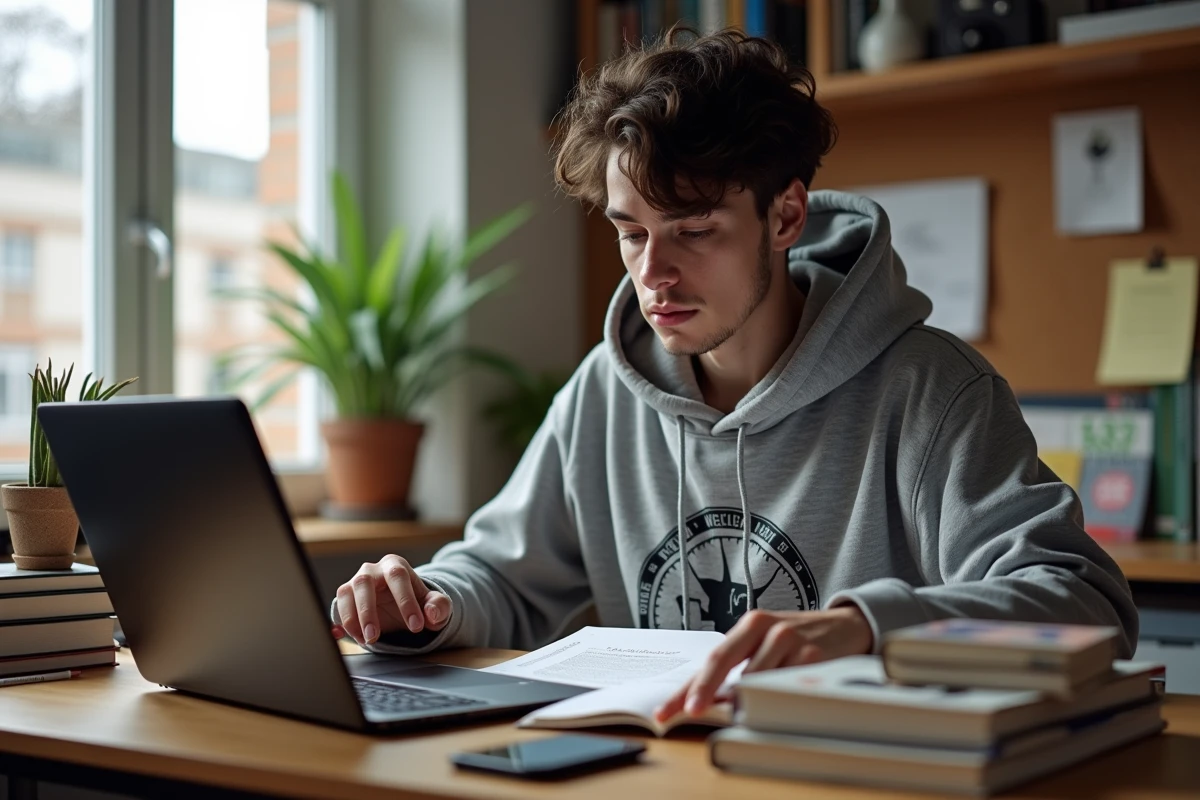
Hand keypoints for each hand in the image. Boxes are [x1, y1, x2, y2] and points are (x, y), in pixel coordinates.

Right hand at [333, 555, 451, 644]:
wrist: (401, 608)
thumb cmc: (418, 603)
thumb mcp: (435, 605)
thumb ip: (439, 606)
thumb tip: (431, 613)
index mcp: (396, 566)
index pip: (398, 577)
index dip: (406, 601)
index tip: (415, 626)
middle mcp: (372, 570)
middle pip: (365, 582)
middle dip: (368, 611)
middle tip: (375, 637)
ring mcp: (355, 582)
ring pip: (347, 593)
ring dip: (352, 619)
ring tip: (366, 641)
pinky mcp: (345, 597)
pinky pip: (337, 607)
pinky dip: (341, 623)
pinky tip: (350, 638)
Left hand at [654, 605, 872, 721]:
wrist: (846, 626)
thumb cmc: (797, 638)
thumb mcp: (765, 643)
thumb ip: (740, 667)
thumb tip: (709, 700)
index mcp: (751, 624)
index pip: (712, 658)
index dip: (690, 686)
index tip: (670, 710)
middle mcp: (767, 628)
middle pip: (725, 661)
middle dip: (704, 689)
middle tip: (691, 712)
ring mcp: (791, 641)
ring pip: (754, 679)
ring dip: (742, 700)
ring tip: (738, 712)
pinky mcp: (814, 656)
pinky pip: (784, 686)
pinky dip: (773, 700)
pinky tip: (773, 705)